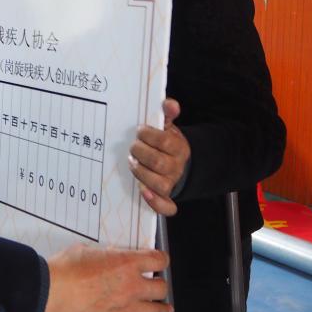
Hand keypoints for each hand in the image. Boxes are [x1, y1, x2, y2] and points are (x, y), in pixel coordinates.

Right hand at [44, 244, 170, 311]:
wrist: (50, 292)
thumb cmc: (65, 268)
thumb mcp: (88, 250)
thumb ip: (106, 254)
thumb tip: (112, 258)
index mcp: (127, 263)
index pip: (157, 261)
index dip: (161, 260)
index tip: (160, 261)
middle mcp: (132, 286)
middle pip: (161, 287)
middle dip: (160, 284)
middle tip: (156, 285)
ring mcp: (126, 308)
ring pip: (156, 310)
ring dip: (163, 308)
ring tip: (165, 308)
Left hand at [129, 98, 189, 216]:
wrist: (179, 163)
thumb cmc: (167, 144)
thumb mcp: (168, 127)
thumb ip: (167, 114)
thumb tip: (170, 104)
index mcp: (179, 148)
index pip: (165, 142)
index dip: (150, 135)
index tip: (140, 131)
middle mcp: (176, 168)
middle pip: (159, 163)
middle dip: (141, 153)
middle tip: (133, 147)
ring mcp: (171, 184)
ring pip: (158, 184)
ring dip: (141, 173)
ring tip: (132, 163)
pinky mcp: (166, 197)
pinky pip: (166, 207)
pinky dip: (155, 203)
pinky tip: (143, 192)